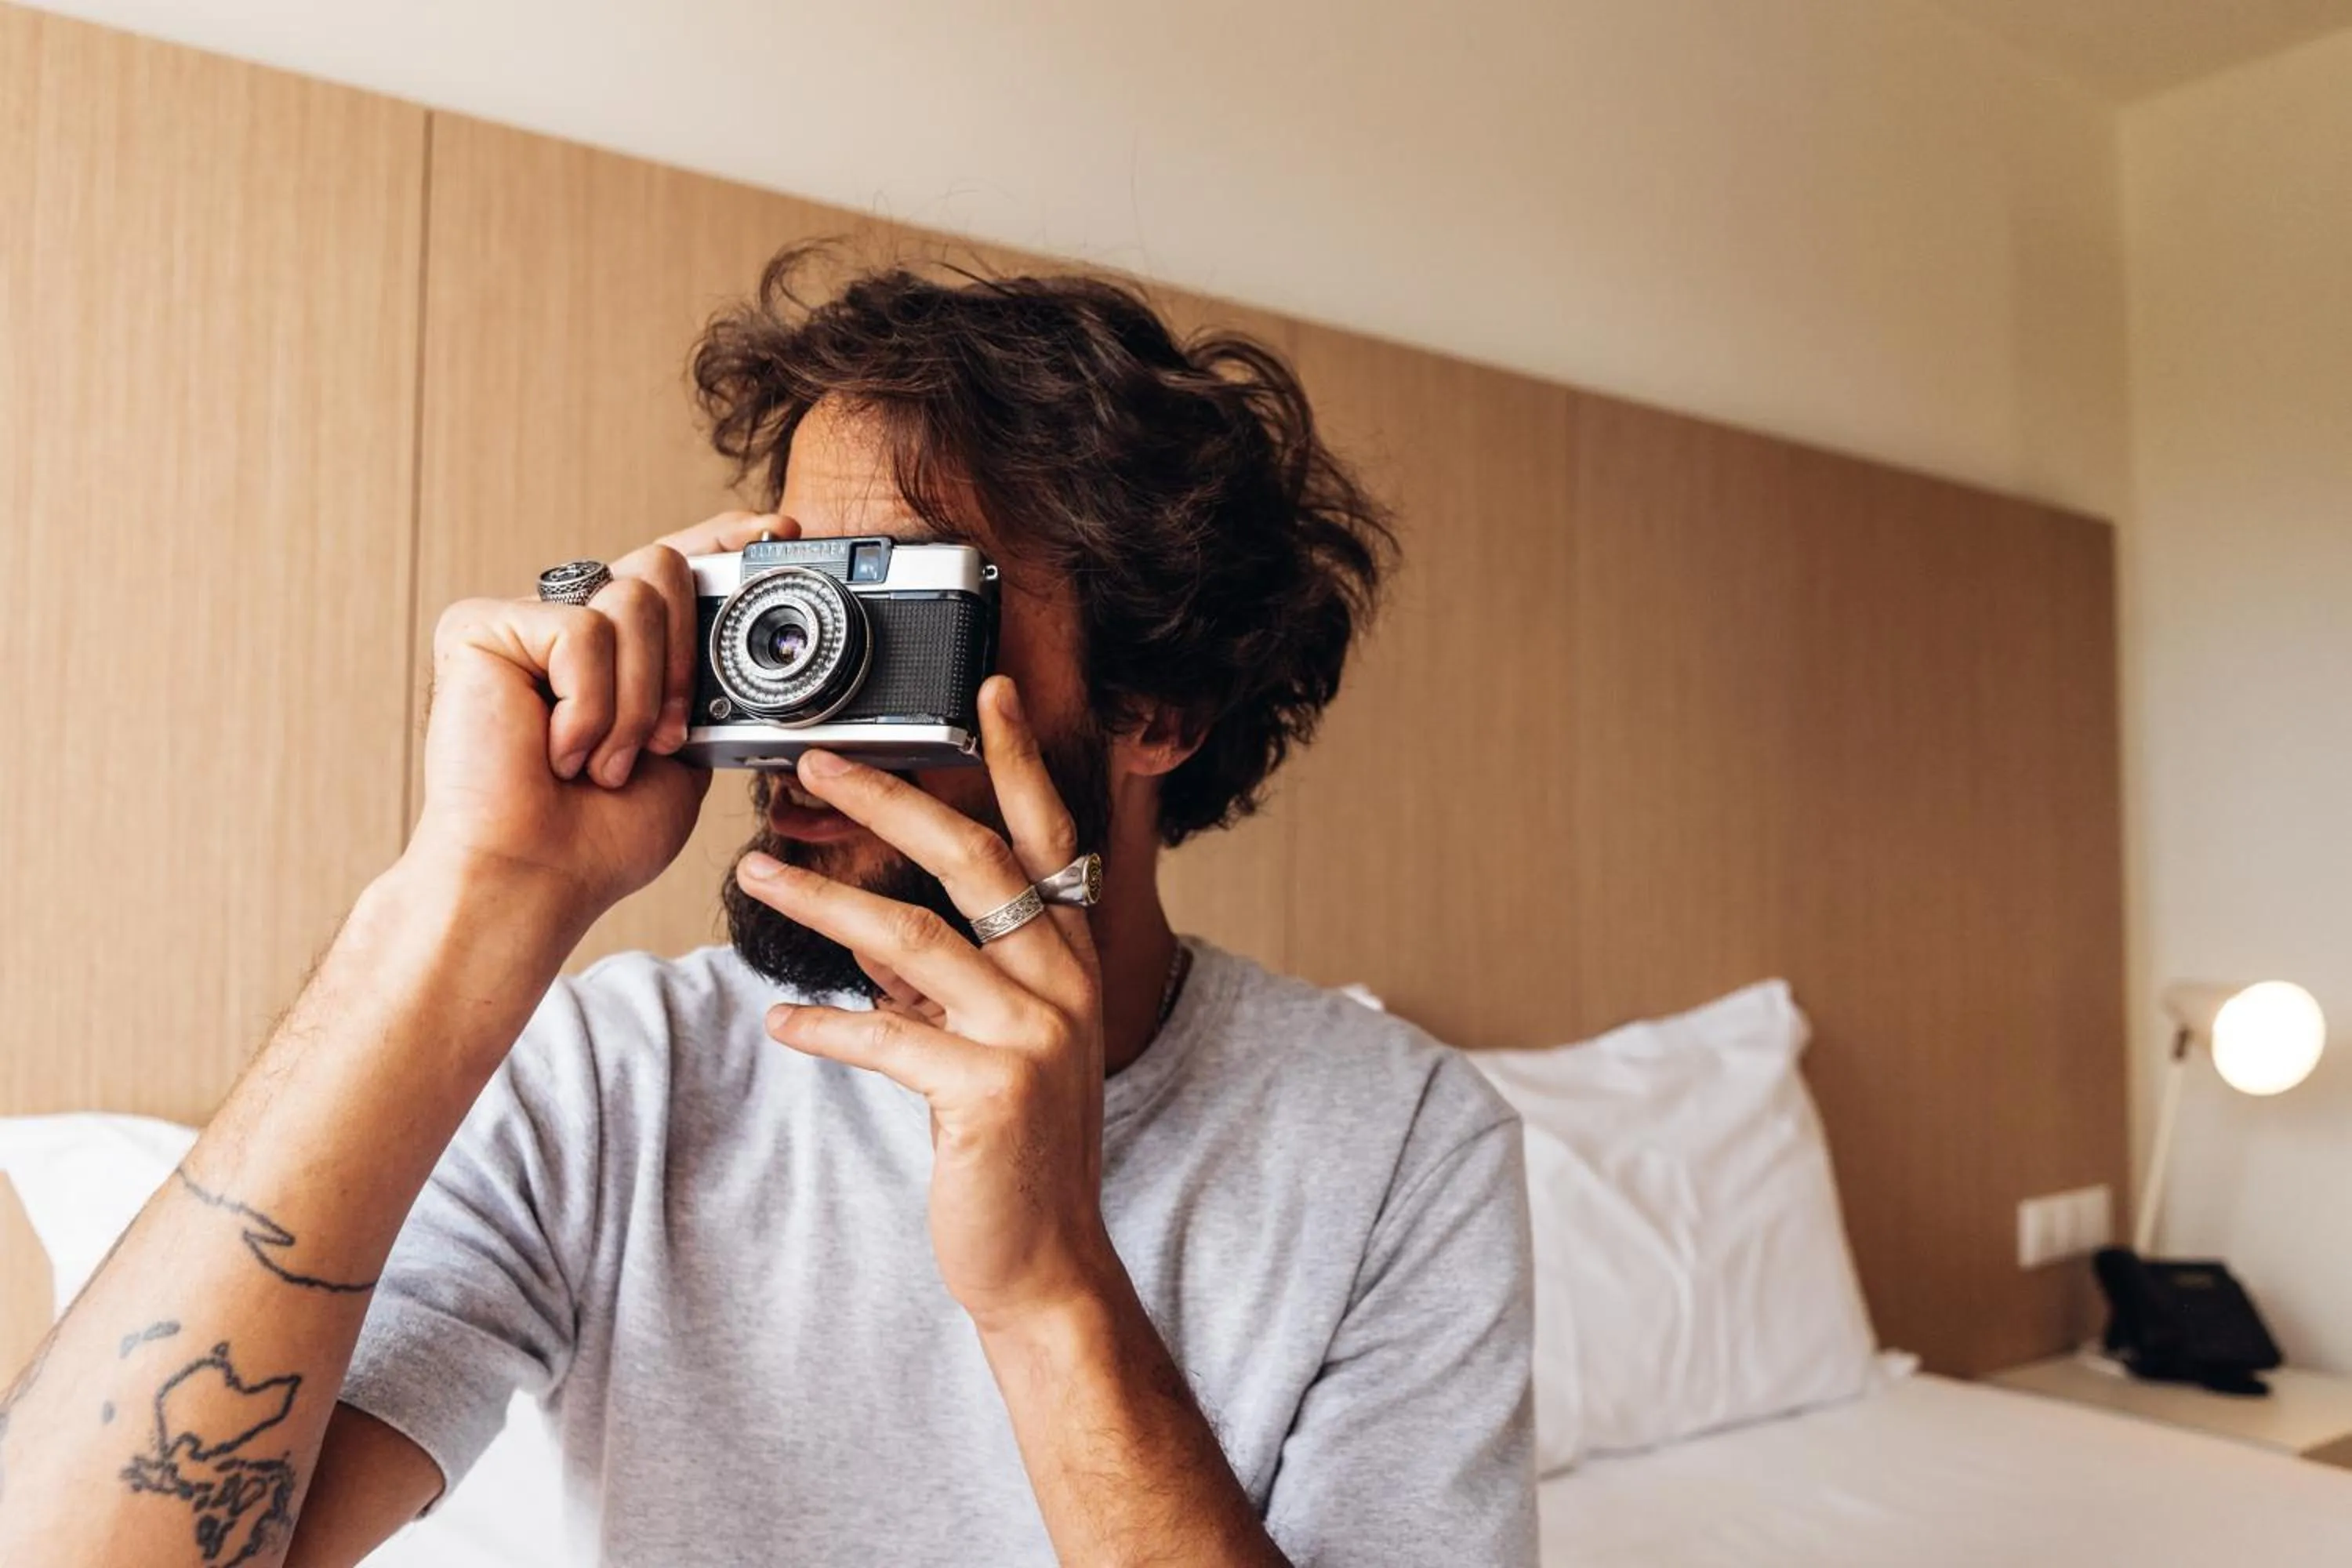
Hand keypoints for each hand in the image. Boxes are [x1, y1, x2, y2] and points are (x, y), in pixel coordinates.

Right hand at [407, 510, 787, 918]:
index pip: (671, 568)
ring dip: (638, 701)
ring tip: (602, 762)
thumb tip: (748, 635)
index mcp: (616, 651)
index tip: (776, 530)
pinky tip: (556, 751)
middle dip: (684, 660)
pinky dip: (589, 706)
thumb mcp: (685, 753)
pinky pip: (580, 630)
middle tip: (667, 738)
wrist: (535, 878)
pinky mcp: (480, 625)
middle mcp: (568, 624)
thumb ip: (703, 690)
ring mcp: (521, 621)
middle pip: (660, 566)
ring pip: (630, 598)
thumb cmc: (599, 837)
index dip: (722, 541)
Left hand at [730, 676, 1121, 1328]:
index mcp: (1071, 961)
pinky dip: (824, 1027)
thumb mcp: (1000, 1045)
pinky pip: (887, 1035)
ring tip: (755, 875)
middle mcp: (1066, 984)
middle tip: (815, 765)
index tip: (983, 694)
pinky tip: (779, 1020)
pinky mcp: (992, 1092)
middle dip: (892, 801)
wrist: (1044, 1263)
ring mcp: (1035, 1037)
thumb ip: (960, 983)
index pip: (1046, 839)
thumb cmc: (1015, 1153)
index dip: (1017, 762)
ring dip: (824, 900)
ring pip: (913, 939)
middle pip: (974, 861)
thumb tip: (888, 941)